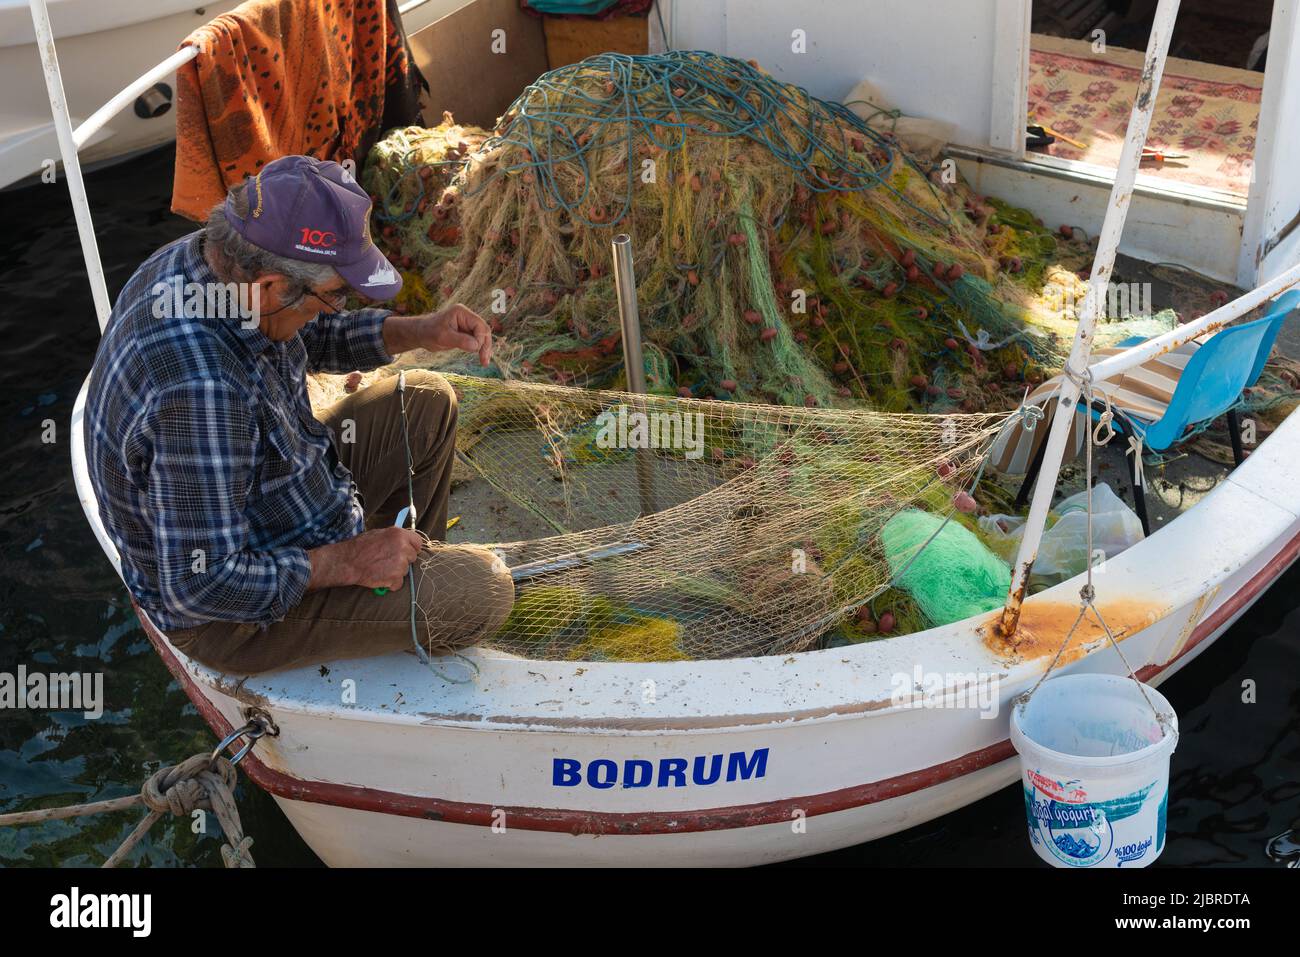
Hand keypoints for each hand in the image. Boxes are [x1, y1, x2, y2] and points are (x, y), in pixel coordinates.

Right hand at [308, 526, 422, 590]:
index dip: (412, 547)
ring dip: (396, 572)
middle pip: (412, 557)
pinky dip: (391, 583)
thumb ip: (395, 537)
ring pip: (405, 571)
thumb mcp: (379, 533)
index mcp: (399, 534)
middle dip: (403, 560)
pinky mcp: (395, 578)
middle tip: (388, 561)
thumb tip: (405, 541)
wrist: (348, 561)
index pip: (418, 542)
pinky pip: (399, 583)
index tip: (407, 551)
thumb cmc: (360, 546)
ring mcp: (400, 564)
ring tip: (381, 568)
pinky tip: (380, 577)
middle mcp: (403, 548)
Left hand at [424, 303, 492, 366]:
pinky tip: (482, 358)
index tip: (475, 351)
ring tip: (484, 362)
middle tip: (485, 361)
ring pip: (482, 336)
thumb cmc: (428, 332)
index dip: (481, 339)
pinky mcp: (465, 332)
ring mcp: (466, 324)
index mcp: (462, 312)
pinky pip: (476, 340)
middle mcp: (466, 316)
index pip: (479, 325)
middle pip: (483, 330)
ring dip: (484, 348)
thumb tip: (476, 346)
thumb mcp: (443, 337)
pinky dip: (479, 349)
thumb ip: (460, 340)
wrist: (420, 334)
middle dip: (485, 345)